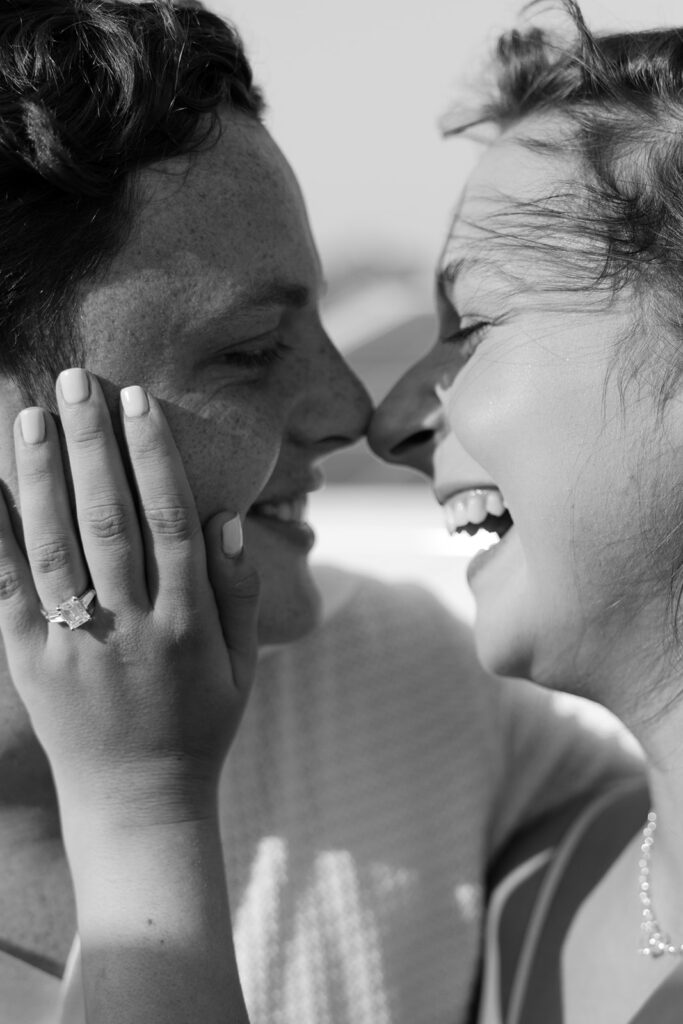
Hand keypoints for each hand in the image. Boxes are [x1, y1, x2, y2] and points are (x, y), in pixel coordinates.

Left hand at [0, 368, 258, 825]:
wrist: (138, 804)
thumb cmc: (200, 725)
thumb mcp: (244, 665)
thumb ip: (239, 591)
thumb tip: (223, 516)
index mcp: (187, 625)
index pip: (171, 522)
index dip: (153, 458)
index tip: (138, 403)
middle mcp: (131, 629)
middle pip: (109, 521)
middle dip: (93, 446)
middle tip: (77, 381)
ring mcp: (77, 647)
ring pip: (55, 548)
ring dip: (42, 476)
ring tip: (32, 414)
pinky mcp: (32, 665)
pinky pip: (7, 594)